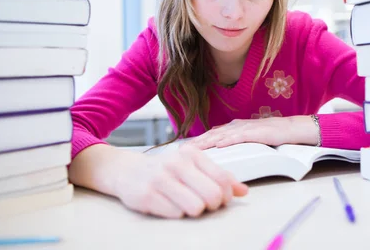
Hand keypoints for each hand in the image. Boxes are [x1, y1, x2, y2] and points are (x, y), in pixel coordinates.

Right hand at [114, 144, 247, 217]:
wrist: (126, 170)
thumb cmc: (166, 170)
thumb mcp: (192, 166)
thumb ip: (219, 177)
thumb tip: (244, 191)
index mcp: (191, 154)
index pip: (223, 179)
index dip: (227, 195)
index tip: (221, 199)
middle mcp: (176, 164)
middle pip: (212, 195)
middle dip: (212, 205)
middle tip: (204, 204)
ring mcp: (160, 179)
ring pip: (196, 208)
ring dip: (193, 211)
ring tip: (184, 203)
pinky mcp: (146, 196)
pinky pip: (175, 214)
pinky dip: (175, 214)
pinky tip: (167, 204)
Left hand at [189, 116, 317, 149]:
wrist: (292, 129)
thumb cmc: (274, 135)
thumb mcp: (251, 138)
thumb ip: (237, 140)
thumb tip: (221, 147)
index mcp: (235, 127)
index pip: (212, 134)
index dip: (198, 141)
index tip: (183, 148)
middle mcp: (237, 125)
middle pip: (212, 133)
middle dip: (196, 142)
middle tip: (180, 151)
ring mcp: (245, 128)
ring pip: (221, 135)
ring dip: (206, 142)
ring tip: (192, 149)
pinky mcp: (255, 132)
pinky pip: (238, 137)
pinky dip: (226, 140)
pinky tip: (217, 145)